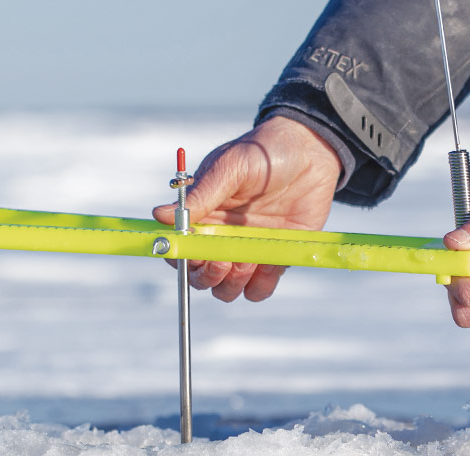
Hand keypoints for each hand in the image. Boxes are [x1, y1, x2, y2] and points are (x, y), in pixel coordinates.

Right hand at [153, 116, 341, 301]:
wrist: (310, 151)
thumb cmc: (262, 151)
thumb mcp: (230, 167)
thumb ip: (201, 195)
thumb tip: (159, 215)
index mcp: (204, 216)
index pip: (180, 249)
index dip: (180, 258)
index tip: (192, 253)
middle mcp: (221, 237)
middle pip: (199, 276)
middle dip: (206, 276)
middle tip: (221, 261)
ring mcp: (247, 250)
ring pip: (227, 289)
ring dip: (231, 283)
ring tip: (246, 259)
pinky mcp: (275, 258)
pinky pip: (259, 289)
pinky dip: (260, 286)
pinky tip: (269, 264)